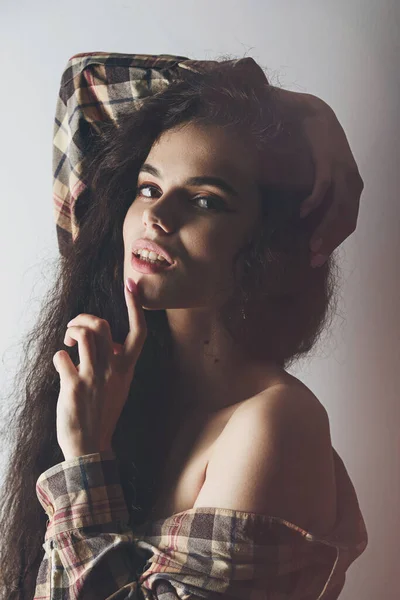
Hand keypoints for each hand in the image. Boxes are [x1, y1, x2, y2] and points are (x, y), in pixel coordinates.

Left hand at [53, 278, 145, 460]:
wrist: (90, 446)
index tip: (131, 285)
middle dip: (84, 318)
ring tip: (68, 343)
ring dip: (71, 332)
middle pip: (103, 325)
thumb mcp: (119, 386)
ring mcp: (94, 377)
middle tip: (75, 329)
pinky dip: (59, 356)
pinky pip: (62, 358)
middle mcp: (113, 369)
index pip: (139, 332)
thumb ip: (117, 364)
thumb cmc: (102, 413)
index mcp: (126, 368)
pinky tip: (61, 366)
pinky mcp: (74, 385)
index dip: (135, 306)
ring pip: (85, 335)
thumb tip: (110, 345)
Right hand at [275, 89, 363, 266]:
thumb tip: (309, 222)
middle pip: (345, 221)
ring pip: (338, 209)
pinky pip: (324, 188)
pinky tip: (303, 213)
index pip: (347, 224)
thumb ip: (321, 197)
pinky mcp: (329, 161)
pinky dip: (314, 202)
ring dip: (324, 229)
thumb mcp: (321, 177)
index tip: (315, 258)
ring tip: (310, 245)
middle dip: (329, 242)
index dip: (332, 243)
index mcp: (352, 189)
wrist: (311, 114)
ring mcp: (343, 172)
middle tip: (312, 259)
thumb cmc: (313, 148)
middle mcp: (353, 182)